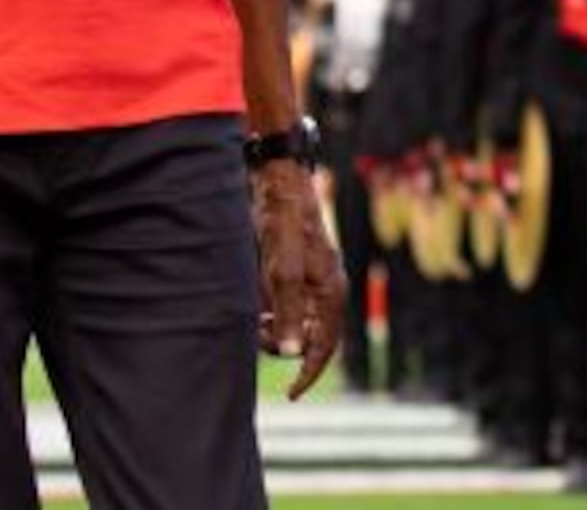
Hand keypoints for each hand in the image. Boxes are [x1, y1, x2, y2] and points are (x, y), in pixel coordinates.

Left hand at [251, 162, 345, 397]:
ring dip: (274, 328)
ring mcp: (314, 284)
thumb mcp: (282, 273)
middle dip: (283, 344)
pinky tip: (258, 303)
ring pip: (295, 324)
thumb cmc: (284, 229)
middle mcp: (327, 293)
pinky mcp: (299, 275)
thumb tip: (291, 353)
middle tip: (258, 334)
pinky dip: (272, 313)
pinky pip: (287, 308)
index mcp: (331, 294)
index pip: (325, 346)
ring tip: (256, 315)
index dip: (308, 373)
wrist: (280, 191)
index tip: (292, 395)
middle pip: (309, 338)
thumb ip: (288, 313)